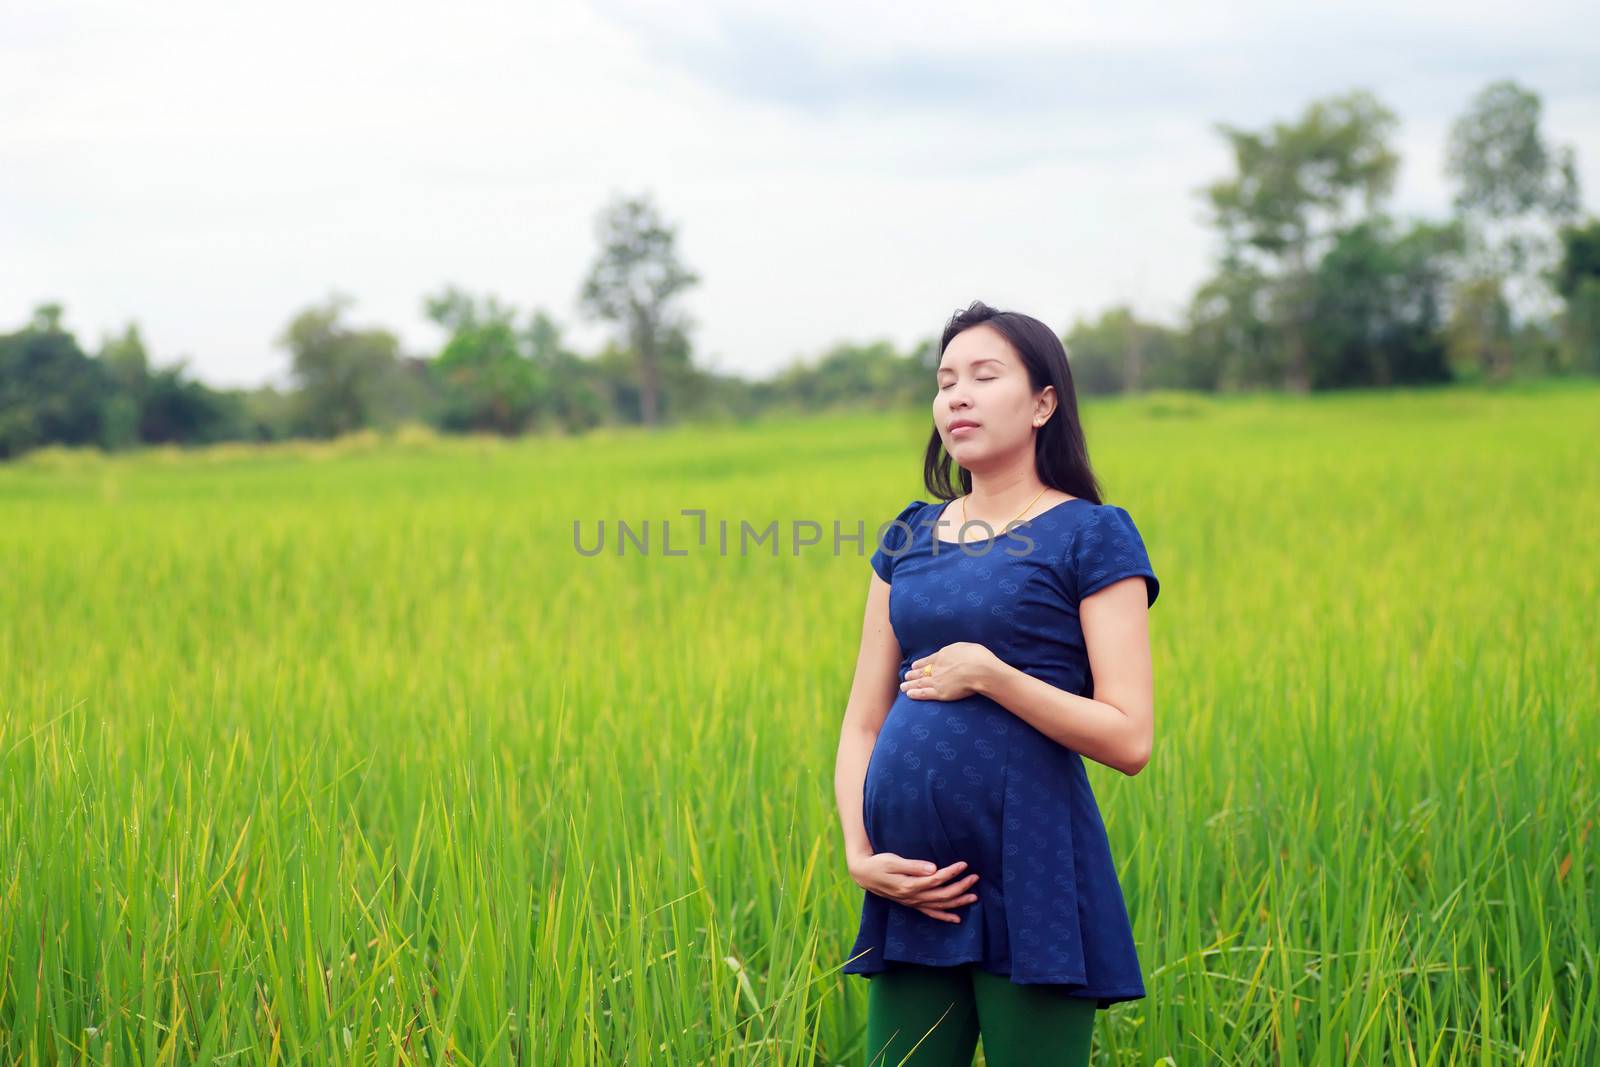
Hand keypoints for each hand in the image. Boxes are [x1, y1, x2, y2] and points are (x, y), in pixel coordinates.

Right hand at [848, 853, 979, 922]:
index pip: (936, 880)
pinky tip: (956, 918)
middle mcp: (913, 897)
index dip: (951, 873)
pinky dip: (944, 916)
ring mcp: (913, 902)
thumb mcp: (892, 861)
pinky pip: (930, 913)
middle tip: (975, 877)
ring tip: (974, 896)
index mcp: (909, 885)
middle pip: (942, 895)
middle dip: (960, 887)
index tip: (964, 864)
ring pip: (939, 906)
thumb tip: (933, 868)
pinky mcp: (912, 904)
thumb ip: (913, 866)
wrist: (864, 874)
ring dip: (957, 902)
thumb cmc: (878, 864)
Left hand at [899, 642, 998, 700]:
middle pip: (921, 671)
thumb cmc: (977, 657)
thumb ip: (957, 651)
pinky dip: (915, 694)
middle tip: (906, 676)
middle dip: (913, 674)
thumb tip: (957, 654)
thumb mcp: (965, 647)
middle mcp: (937, 668)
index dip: (921, 663)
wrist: (979, 670)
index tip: (914, 665)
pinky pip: (924, 693)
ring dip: (910, 684)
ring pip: (919, 683)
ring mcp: (937, 680)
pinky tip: (908, 694)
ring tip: (903, 686)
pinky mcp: (940, 693)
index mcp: (943, 655)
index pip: (929, 660)